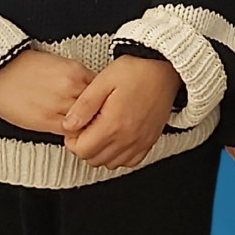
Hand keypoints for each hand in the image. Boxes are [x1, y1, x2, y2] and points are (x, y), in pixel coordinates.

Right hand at [0, 49, 94, 134]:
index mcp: (75, 71)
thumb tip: (92, 94)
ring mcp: (60, 105)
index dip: (104, 100)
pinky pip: (70, 132)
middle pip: (99, 108)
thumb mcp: (57, 65)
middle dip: (99, 115)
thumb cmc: (23, 67)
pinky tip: (70, 130)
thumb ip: (77, 80)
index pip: (102, 91)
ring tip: (85, 127)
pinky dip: (73, 133)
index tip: (103, 106)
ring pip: (86, 122)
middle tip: (99, 121)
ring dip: (87, 126)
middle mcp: (71, 87)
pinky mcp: (46, 120)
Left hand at [61, 55, 181, 168]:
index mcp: (113, 124)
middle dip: (84, 146)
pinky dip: (119, 156)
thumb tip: (68, 124)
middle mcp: (127, 138)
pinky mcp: (149, 142)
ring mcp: (139, 143)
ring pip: (110, 164)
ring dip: (100, 152)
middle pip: (94, 159)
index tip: (75, 126)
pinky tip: (116, 139)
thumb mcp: (103, 80)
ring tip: (100, 131)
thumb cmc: (137, 72)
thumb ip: (84, 105)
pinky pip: (129, 162)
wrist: (166, 71)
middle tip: (86, 127)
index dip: (72, 139)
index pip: (82, 149)